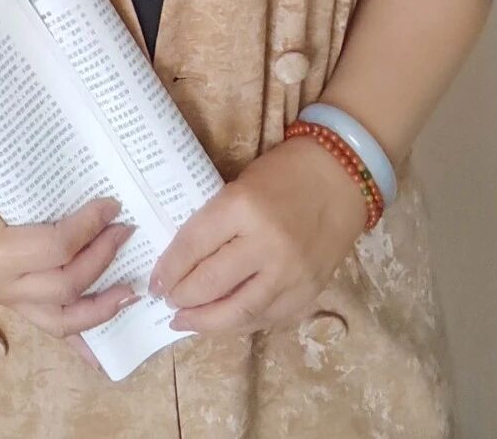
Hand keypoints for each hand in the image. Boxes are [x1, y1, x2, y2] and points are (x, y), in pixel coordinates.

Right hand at [0, 196, 141, 361]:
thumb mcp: (2, 179)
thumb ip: (44, 190)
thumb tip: (96, 194)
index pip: (58, 247)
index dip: (90, 227)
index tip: (112, 204)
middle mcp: (0, 285)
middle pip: (67, 284)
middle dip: (103, 258)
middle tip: (125, 230)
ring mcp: (6, 299)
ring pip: (61, 319)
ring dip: (100, 307)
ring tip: (129, 292)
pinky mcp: (12, 304)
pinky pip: (49, 327)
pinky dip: (78, 341)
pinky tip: (101, 357)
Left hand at [147, 136, 367, 334]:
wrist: (341, 177)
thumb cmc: (284, 172)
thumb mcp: (240, 184)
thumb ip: (216, 221)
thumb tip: (183, 260)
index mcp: (242, 206)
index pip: (193, 246)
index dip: (169, 269)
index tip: (155, 282)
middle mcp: (265, 244)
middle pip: (211, 284)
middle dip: (182, 298)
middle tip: (167, 302)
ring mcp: (290, 274)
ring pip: (239, 312)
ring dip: (207, 322)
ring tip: (186, 322)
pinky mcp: (309, 293)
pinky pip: (268, 319)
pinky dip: (241, 324)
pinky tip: (225, 322)